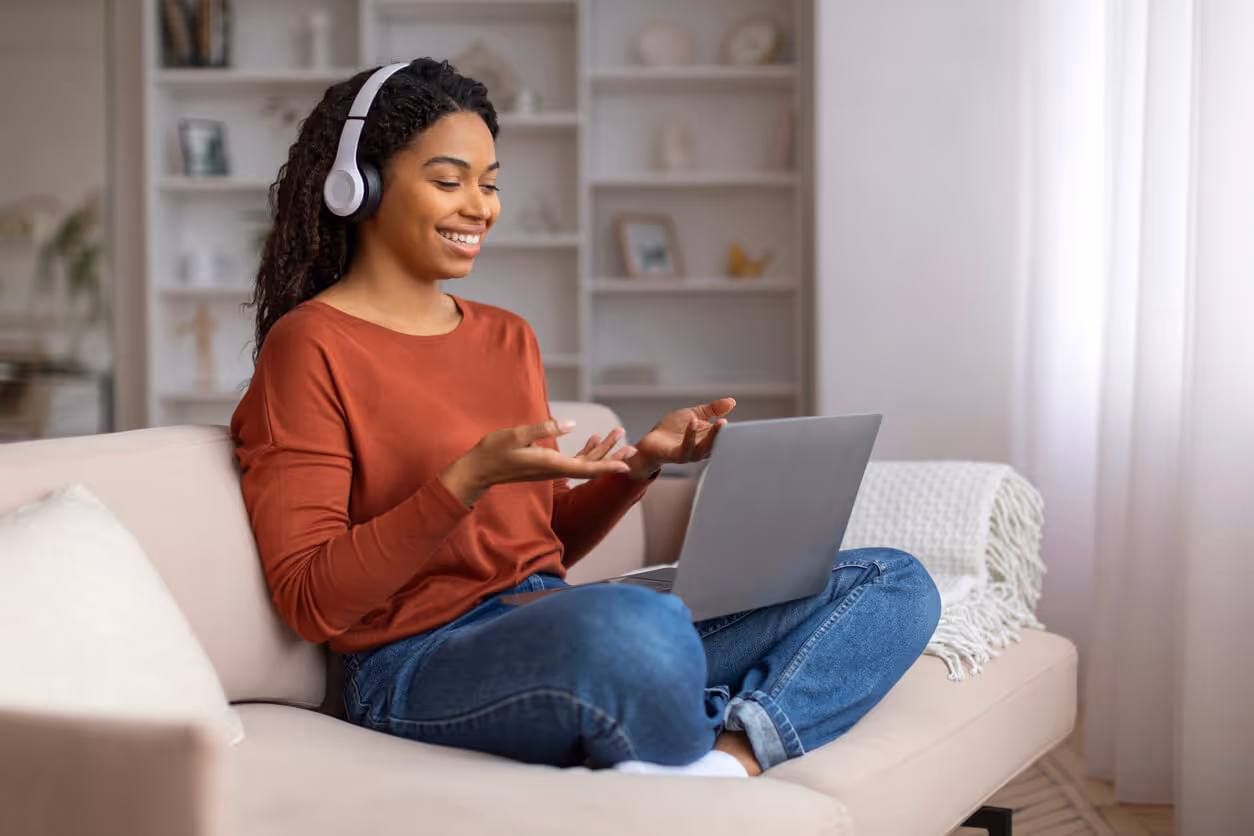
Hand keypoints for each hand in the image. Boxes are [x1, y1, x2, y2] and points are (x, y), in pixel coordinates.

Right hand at [440, 419, 632, 506]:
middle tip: (632, 445)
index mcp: (550, 464)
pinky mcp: (546, 466)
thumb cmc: (493, 451)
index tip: (627, 464)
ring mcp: (551, 470)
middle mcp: (554, 470)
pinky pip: (572, 461)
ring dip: (602, 451)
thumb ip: (543, 429)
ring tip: (618, 435)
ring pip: (583, 463)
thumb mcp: (515, 435)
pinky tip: (592, 439)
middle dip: (612, 455)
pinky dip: (586, 451)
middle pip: (590, 466)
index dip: (608, 465)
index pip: (585, 468)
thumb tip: (570, 424)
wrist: (478, 470)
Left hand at [629, 398, 735, 479]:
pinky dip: (690, 436)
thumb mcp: (695, 414)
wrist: (651, 442)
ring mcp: (689, 454)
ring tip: (719, 421)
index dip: (734, 432)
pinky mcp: (676, 455)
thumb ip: (713, 409)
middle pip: (718, 444)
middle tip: (732, 422)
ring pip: (705, 448)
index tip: (743, 424)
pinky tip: (693, 422)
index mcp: (708, 440)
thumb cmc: (673, 430)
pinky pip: (685, 448)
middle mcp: (702, 450)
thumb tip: (732, 401)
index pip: (724, 437)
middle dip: (725, 434)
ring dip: (712, 436)